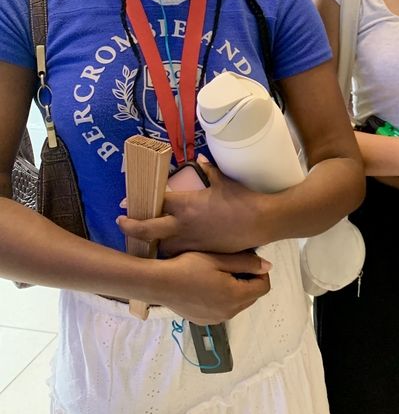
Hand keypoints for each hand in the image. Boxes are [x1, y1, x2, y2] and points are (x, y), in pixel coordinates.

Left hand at [118, 158, 269, 254]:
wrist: (261, 221)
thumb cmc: (242, 199)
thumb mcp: (223, 181)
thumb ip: (209, 170)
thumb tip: (200, 159)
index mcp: (186, 204)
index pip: (155, 202)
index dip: (137, 202)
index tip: (124, 202)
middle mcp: (183, 224)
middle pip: (147, 229)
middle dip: (130, 227)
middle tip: (121, 223)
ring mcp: (190, 241)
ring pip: (160, 246)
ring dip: (150, 243)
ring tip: (142, 239)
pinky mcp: (200, 252)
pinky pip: (178, 254)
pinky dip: (170, 252)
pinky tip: (168, 250)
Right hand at [155, 250, 270, 323]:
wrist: (159, 283)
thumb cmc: (189, 266)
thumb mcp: (219, 259)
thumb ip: (246, 263)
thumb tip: (268, 267)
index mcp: (235, 297)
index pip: (263, 287)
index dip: (260, 273)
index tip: (248, 261)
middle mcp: (229, 313)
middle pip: (252, 297)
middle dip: (248, 281)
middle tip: (233, 265)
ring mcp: (215, 319)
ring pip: (238, 304)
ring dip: (236, 290)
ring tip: (219, 274)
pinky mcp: (204, 321)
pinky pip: (223, 310)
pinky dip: (223, 299)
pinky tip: (208, 286)